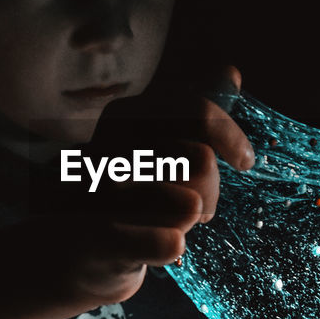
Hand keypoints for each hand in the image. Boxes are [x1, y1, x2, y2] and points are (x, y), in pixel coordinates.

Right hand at [51, 65, 254, 306]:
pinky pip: (165, 239)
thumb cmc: (128, 187)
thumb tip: (231, 72)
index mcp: (123, 115)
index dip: (230, 135)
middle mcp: (108, 145)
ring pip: (188, 202)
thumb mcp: (156, 142)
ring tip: (176, 221)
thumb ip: (192, 111)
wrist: (74, 246)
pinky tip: (172, 245)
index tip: (245, 161)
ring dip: (192, 215)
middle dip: (211, 187)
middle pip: (201, 159)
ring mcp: (99, 192)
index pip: (196, 109)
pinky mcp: (98, 239)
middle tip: (198, 204)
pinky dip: (172, 244)